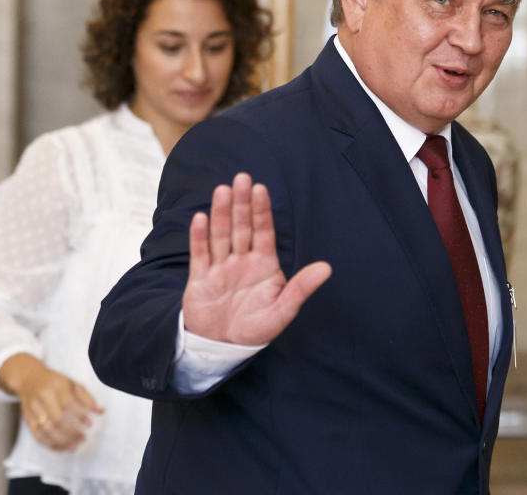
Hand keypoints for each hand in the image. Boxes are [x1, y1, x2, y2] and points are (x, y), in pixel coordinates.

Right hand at [0, 353, 102, 450]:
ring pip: (46, 429)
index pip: (69, 403)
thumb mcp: (72, 383)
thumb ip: (87, 397)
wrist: (28, 377)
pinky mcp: (27, 418)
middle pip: (56, 419)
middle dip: (71, 432)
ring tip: (74, 447)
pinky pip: (37, 434)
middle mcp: (43, 398)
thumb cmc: (55, 381)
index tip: (90, 424)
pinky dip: (49, 443)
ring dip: (61, 441)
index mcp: (56, 386)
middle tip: (83, 439)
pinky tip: (61, 447)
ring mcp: (33, 409)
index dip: (80, 415)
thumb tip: (101, 411)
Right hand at [182, 172, 330, 345]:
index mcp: (263, 265)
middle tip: (242, 178)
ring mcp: (220, 268)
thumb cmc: (255, 328)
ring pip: (221, 235)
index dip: (261, 211)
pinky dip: (199, 237)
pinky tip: (201, 217)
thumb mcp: (283, 311)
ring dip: (221, 213)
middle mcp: (241, 261)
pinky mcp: (200, 279)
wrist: (223, 348)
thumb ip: (301, 288)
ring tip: (223, 190)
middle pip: (241, 227)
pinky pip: (200, 254)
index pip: (263, 232)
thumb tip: (327, 268)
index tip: (261, 189)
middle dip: (242, 204)